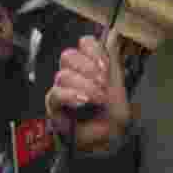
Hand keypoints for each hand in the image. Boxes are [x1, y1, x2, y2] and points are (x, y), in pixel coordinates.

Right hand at [45, 33, 130, 151]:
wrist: (111, 140)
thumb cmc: (113, 114)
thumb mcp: (118, 84)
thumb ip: (113, 58)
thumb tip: (113, 32)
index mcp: (89, 65)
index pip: (84, 44)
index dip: (94, 51)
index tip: (106, 67)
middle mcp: (73, 74)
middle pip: (68, 55)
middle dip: (88, 68)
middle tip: (103, 85)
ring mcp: (62, 90)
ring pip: (63, 75)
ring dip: (85, 86)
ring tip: (99, 99)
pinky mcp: (54, 107)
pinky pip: (56, 94)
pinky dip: (71, 96)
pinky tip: (84, 102)